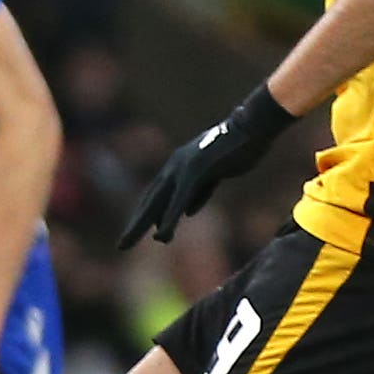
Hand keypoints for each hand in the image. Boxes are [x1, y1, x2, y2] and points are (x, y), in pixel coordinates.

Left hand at [117, 82, 298, 248]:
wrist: (252, 127)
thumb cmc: (236, 149)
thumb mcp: (213, 175)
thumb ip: (198, 191)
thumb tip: (187, 212)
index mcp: (177, 167)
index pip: (154, 196)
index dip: (143, 216)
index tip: (132, 234)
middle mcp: (175, 167)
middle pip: (150, 201)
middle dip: (135, 225)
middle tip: (121, 246)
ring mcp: (185, 167)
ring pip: (159, 201)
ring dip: (143, 224)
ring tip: (130, 244)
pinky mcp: (198, 169)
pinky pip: (180, 198)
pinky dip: (169, 216)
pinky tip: (162, 234)